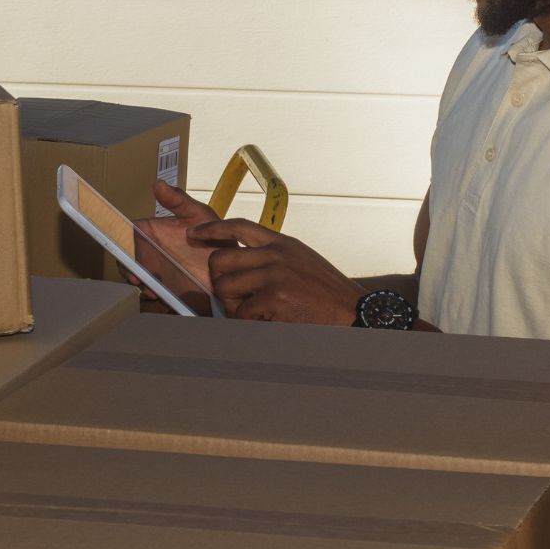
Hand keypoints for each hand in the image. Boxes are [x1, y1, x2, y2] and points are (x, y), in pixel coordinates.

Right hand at [129, 181, 229, 306]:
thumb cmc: (217, 237)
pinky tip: (167, 301)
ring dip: (144, 291)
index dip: (124, 253)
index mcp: (151, 236)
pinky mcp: (169, 295)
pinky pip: (154, 303)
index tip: (133, 264)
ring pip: (139, 286)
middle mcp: (151, 257)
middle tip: (144, 282)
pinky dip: (156, 304)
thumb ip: (178, 201)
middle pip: (128, 267)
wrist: (236, 268)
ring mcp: (159, 277)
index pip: (126, 242)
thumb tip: (157, 183)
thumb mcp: (199, 215)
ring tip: (158, 293)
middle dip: (131, 276)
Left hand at [187, 218, 364, 325]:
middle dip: (219, 281)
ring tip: (254, 313)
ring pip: (225, 288)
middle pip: (220, 259)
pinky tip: (268, 322)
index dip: (212, 228)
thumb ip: (274, 256)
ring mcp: (275, 275)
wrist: (355, 312)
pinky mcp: (275, 298)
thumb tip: (243, 261)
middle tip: (233, 297)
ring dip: (233, 306)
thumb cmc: (327, 293)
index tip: (194, 233)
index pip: (238, 226)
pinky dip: (249, 323)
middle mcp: (276, 254)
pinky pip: (242, 312)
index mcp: (283, 243)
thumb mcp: (301, 261)